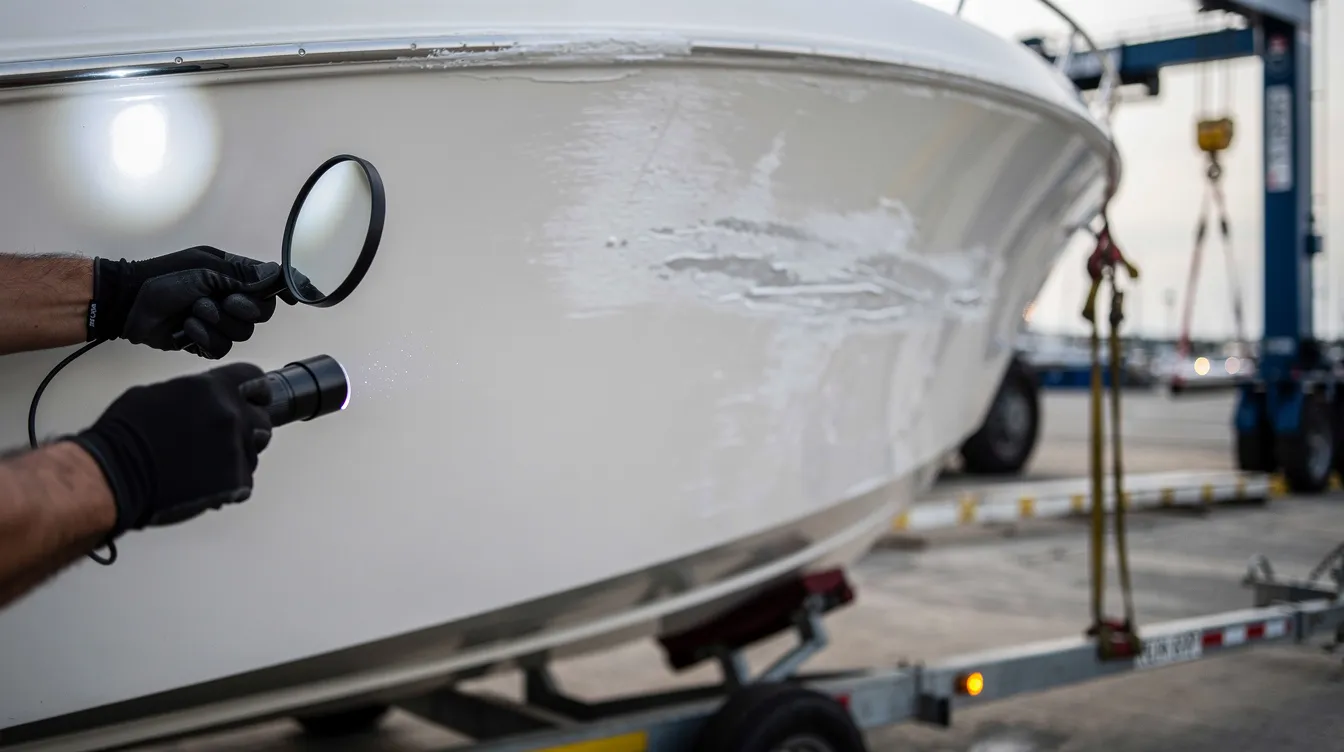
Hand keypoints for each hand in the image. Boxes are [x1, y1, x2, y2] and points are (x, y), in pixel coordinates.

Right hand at [66, 363, 274, 537]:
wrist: (114, 474)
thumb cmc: (124, 436)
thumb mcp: (158, 393)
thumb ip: (194, 394)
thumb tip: (202, 399)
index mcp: (212, 388)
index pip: (253, 378)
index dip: (253, 391)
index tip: (253, 398)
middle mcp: (230, 414)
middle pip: (261, 418)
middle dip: (246, 428)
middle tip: (220, 440)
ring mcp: (236, 448)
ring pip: (253, 451)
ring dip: (235, 457)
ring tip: (202, 465)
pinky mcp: (236, 480)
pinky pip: (244, 480)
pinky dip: (228, 484)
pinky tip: (202, 482)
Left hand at [90, 246, 300, 358]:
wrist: (128, 303)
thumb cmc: (162, 278)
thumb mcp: (203, 268)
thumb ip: (240, 274)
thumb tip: (274, 273)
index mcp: (233, 277)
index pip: (269, 286)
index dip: (282, 292)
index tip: (292, 299)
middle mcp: (230, 300)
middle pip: (262, 314)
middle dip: (243, 309)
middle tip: (224, 300)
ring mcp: (218, 323)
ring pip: (242, 334)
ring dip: (217, 322)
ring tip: (193, 312)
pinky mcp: (205, 343)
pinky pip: (221, 348)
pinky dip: (204, 337)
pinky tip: (187, 328)